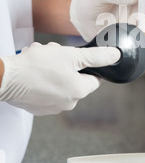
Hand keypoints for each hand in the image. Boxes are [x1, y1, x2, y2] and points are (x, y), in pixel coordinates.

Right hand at [0, 42, 119, 115]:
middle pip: (75, 80)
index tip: (77, 58)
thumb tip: (115, 55)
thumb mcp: (71, 55)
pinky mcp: (37, 108)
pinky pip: (46, 90)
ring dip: (53, 70)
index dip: (87, 65)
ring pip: (60, 83)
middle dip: (67, 65)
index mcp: (79, 91)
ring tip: (40, 61)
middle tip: (55, 55)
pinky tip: (32, 71)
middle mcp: (68, 103)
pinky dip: (41, 80)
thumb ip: (96, 56)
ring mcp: (51, 107)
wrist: (6, 78)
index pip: (94, 79)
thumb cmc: (37, 66)